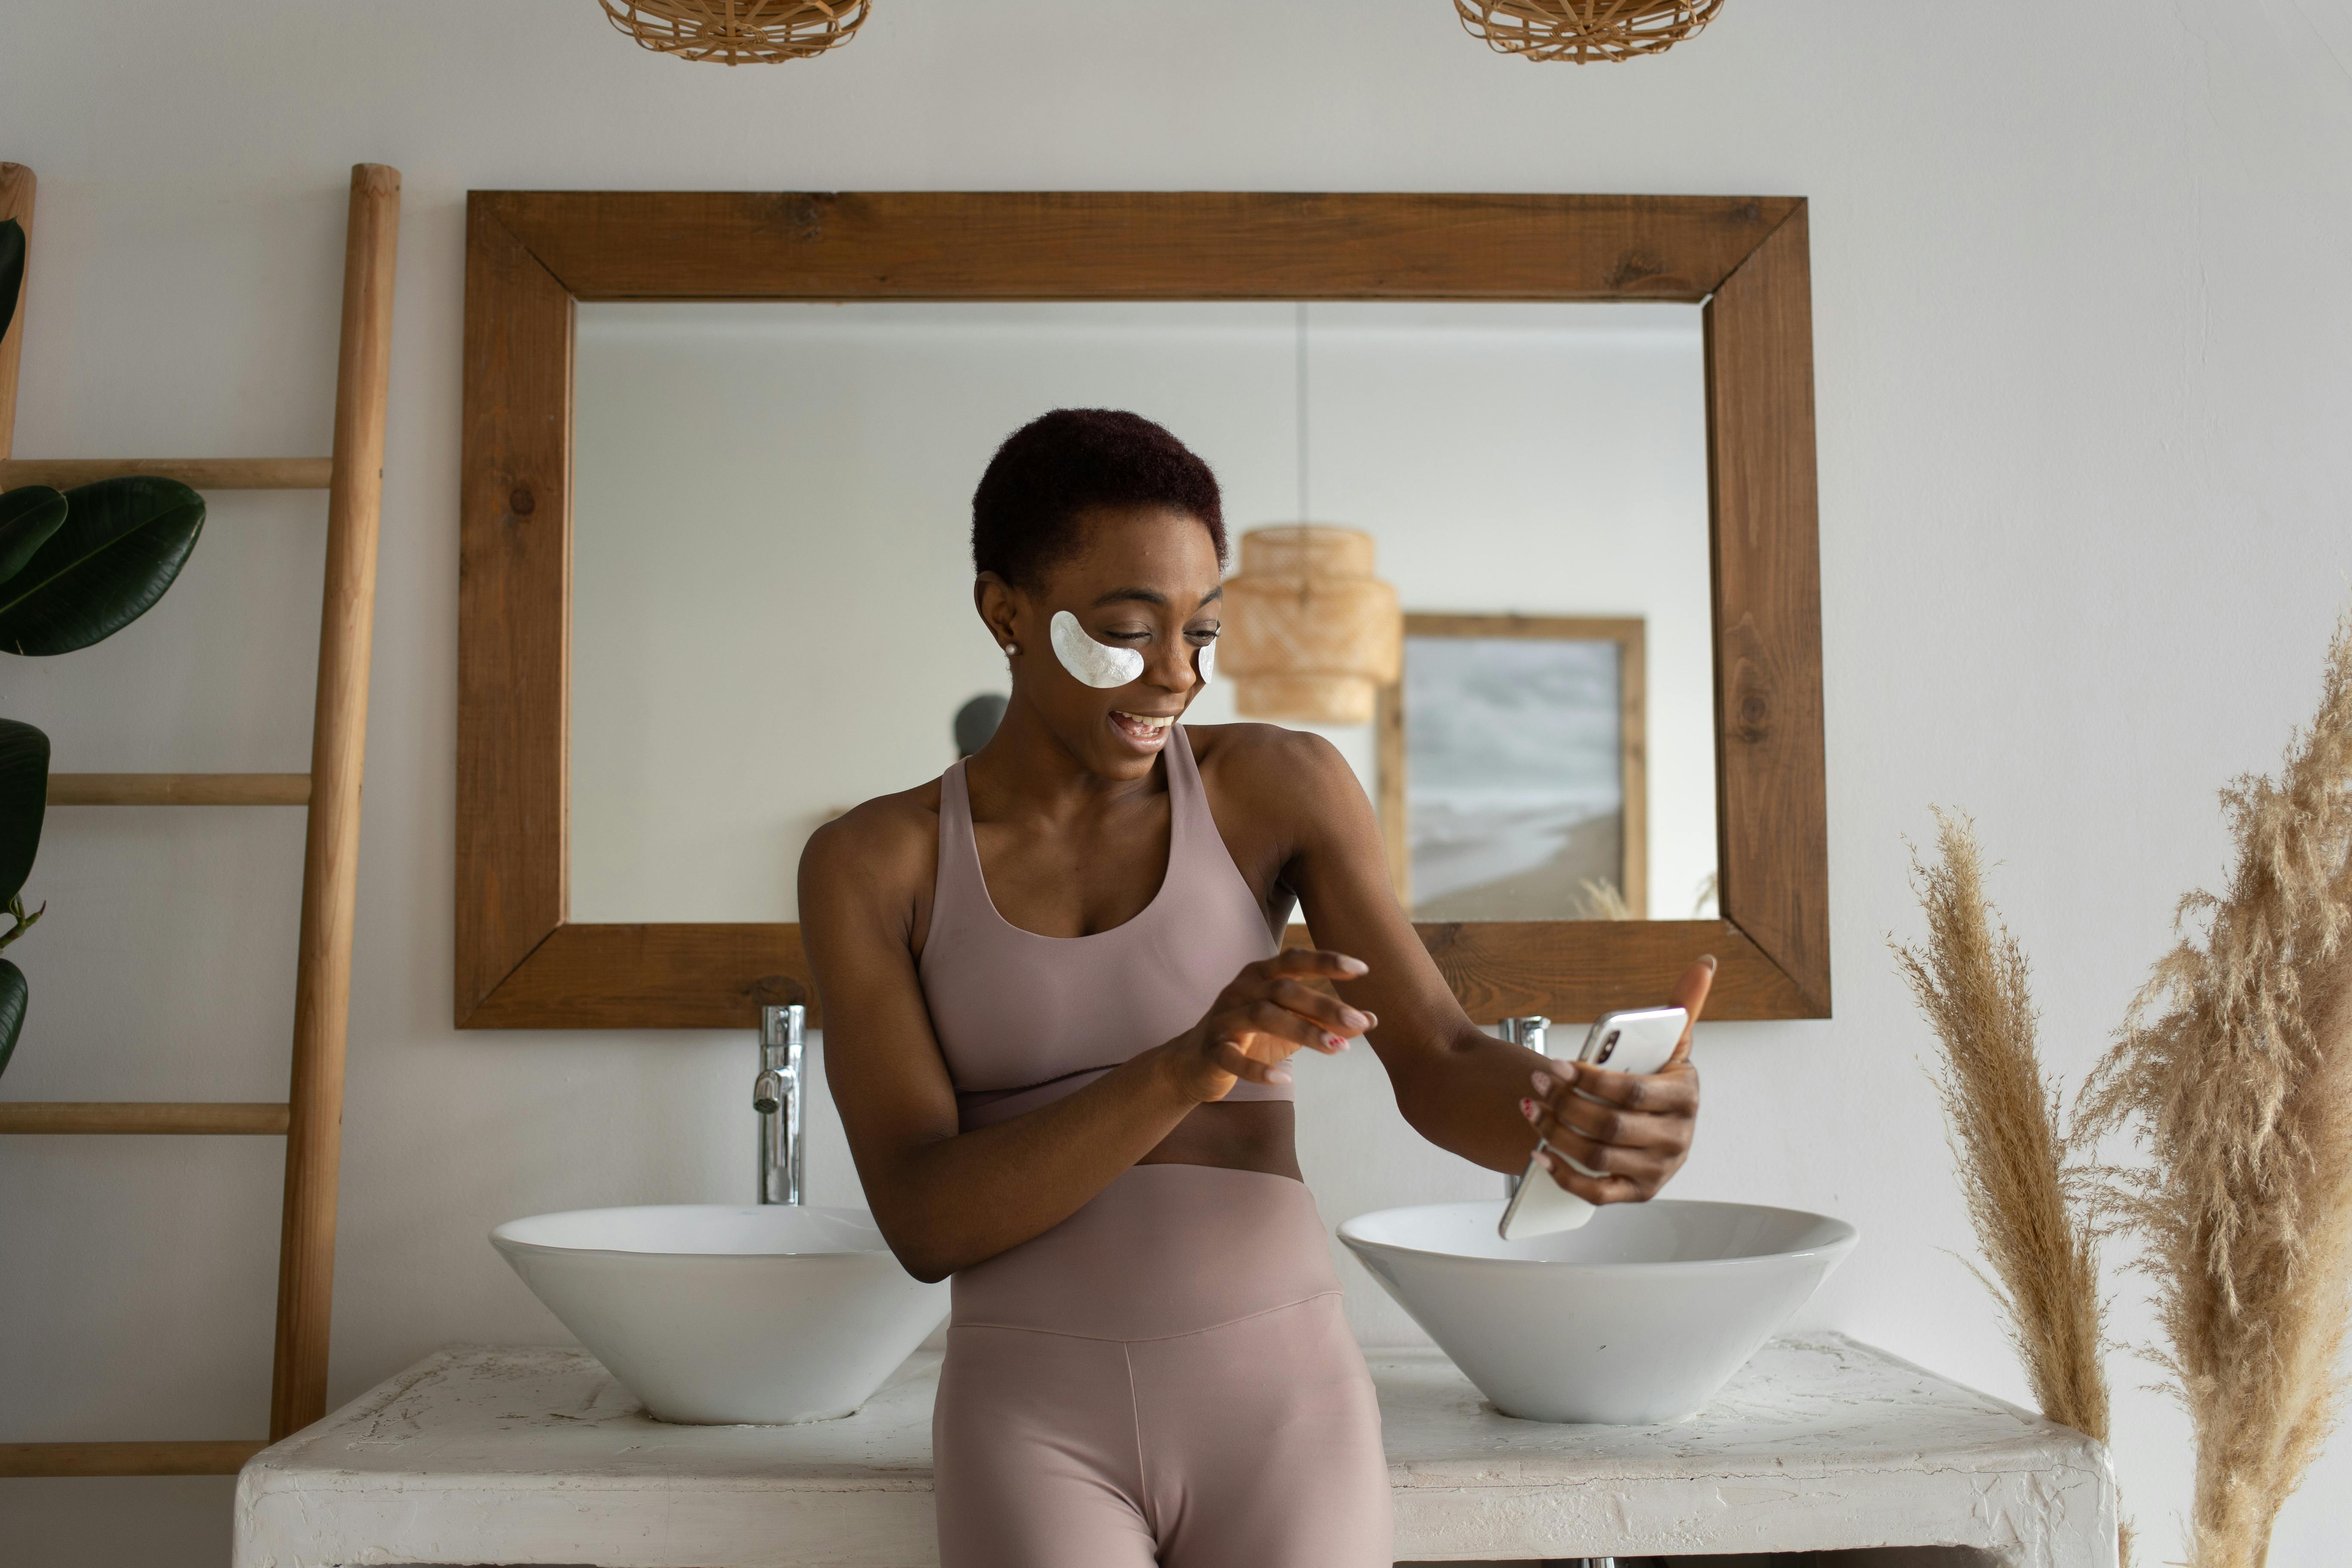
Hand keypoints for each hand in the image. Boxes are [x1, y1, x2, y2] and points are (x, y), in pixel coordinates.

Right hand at [1166, 949, 1374, 1102]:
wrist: (1194, 1063)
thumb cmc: (1251, 1037)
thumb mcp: (1291, 1025)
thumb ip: (1325, 1020)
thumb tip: (1372, 1020)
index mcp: (1260, 975)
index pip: (1294, 960)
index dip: (1327, 961)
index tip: (1362, 968)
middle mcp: (1240, 990)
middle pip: (1284, 989)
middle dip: (1324, 1005)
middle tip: (1358, 1022)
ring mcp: (1224, 1019)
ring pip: (1263, 1016)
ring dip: (1303, 1031)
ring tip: (1337, 1048)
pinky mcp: (1212, 1051)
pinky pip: (1233, 1058)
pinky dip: (1258, 1069)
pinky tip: (1284, 1080)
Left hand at [1520, 955, 1711, 1204]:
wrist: (1657, 1121)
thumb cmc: (1656, 1075)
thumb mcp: (1671, 1042)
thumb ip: (1683, 1004)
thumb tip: (1705, 963)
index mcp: (1684, 1097)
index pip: (1633, 1092)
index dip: (1591, 1080)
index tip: (1556, 1065)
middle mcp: (1677, 1139)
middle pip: (1611, 1126)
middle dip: (1566, 1104)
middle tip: (1535, 1084)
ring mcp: (1658, 1170)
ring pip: (1598, 1157)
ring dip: (1556, 1134)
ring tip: (1530, 1109)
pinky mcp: (1638, 1193)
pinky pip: (1597, 1193)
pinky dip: (1564, 1176)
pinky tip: (1538, 1154)